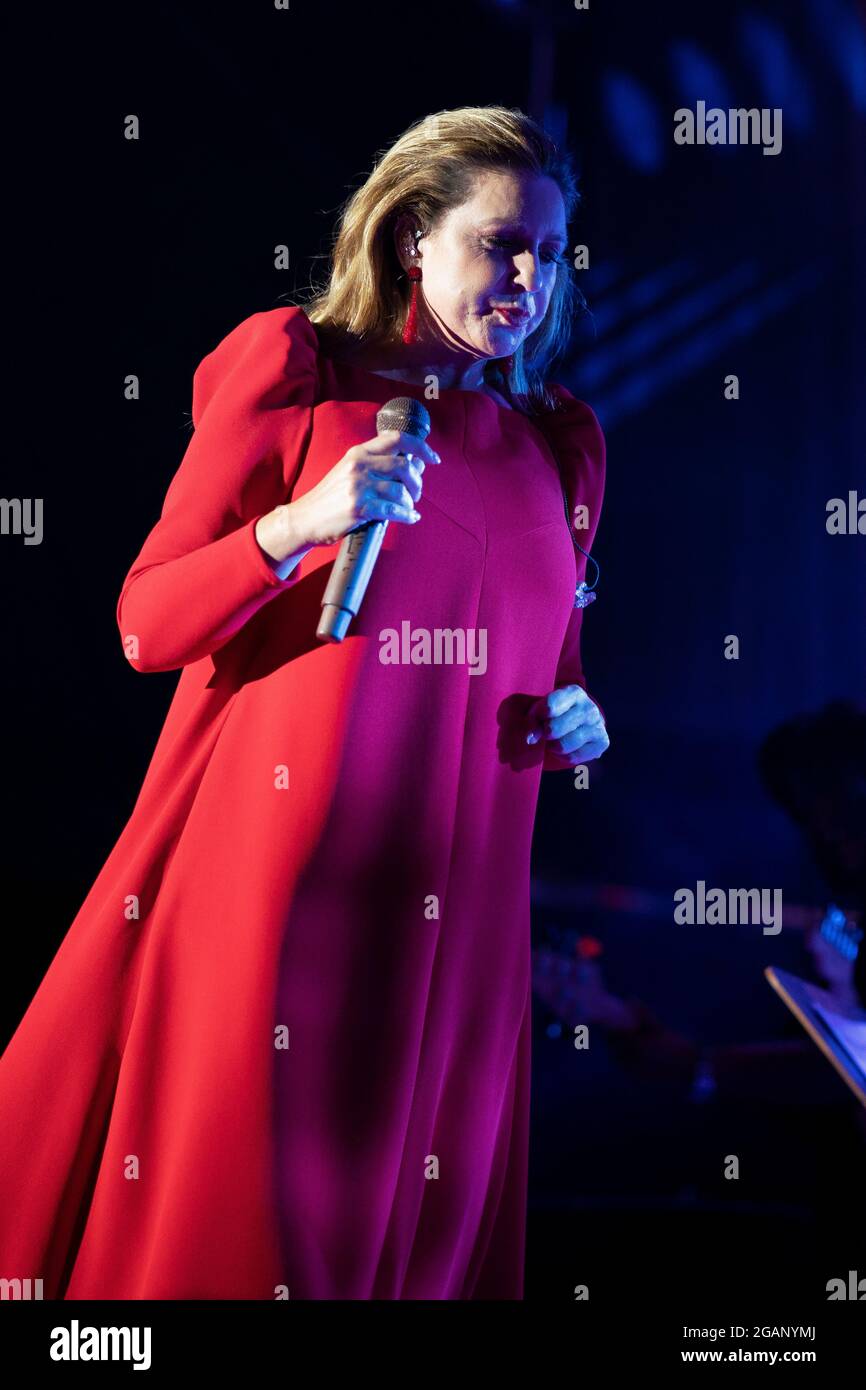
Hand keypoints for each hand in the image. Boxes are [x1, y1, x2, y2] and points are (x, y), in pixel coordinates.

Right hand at [285, 429, 440, 548]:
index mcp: (358, 452)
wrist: (305, 518)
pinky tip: (409, 518)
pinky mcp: (358, 508)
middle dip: (417, 482)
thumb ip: (378, 464)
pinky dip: (406, 515)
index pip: (397, 439)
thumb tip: (416, 463)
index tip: (433, 459)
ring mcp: (358, 487)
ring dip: (410, 502)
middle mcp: (359, 465)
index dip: (421, 447)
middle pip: (404, 466)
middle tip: (416, 493)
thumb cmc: (331, 497)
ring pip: (401, 490)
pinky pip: (394, 510)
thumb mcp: (350, 470)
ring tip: (408, 508)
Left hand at [523, 683, 608, 763]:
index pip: (549, 707)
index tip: (538, 718)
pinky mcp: (603, 742)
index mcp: (574, 692)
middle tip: (547, 732)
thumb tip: (531, 739)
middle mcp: (589, 708)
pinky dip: (564, 757)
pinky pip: (573, 757)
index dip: (537, 716)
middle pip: (553, 729)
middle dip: (546, 733)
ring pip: (563, 746)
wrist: (582, 722)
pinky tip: (566, 748)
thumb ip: (533, 720)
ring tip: (555, 740)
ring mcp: (598, 725)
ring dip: (553, 746)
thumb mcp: (542, 709)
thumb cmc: (556, 713)